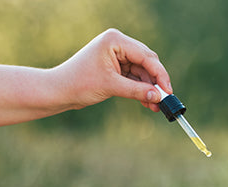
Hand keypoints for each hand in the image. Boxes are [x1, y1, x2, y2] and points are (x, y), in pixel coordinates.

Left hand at [50, 29, 171, 112]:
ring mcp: (117, 56)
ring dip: (149, 89)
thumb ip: (137, 91)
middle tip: (165, 100)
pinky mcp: (115, 68)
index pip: (145, 56)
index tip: (168, 91)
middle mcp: (117, 44)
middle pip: (146, 63)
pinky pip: (134, 78)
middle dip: (155, 82)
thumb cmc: (79, 83)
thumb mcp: (111, 87)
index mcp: (115, 40)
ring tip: (156, 106)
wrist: (59, 91)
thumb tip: (159, 97)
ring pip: (142, 72)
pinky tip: (148, 103)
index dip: (159, 74)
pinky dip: (140, 90)